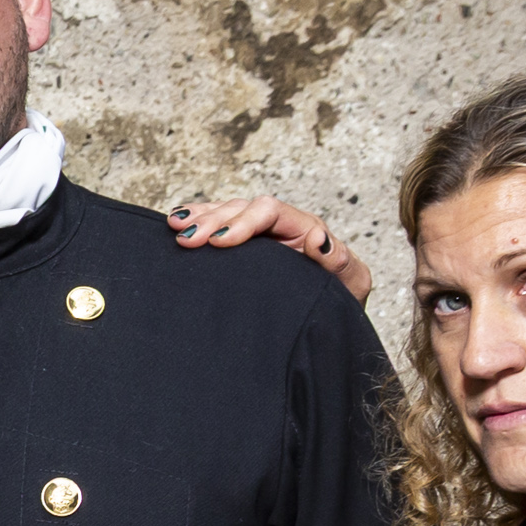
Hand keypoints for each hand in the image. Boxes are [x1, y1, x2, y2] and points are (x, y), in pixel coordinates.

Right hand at [168, 196, 373, 299]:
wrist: (332, 317)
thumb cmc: (341, 299)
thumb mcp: (350, 284)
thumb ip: (339, 262)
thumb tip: (319, 240)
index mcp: (304, 229)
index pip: (270, 211)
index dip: (243, 222)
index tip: (219, 242)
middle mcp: (280, 226)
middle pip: (242, 208)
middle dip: (213, 220)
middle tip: (187, 239)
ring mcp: (261, 235)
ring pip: (227, 212)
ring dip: (200, 217)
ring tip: (175, 226)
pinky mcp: (246, 247)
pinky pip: (220, 224)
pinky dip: (198, 220)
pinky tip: (178, 221)